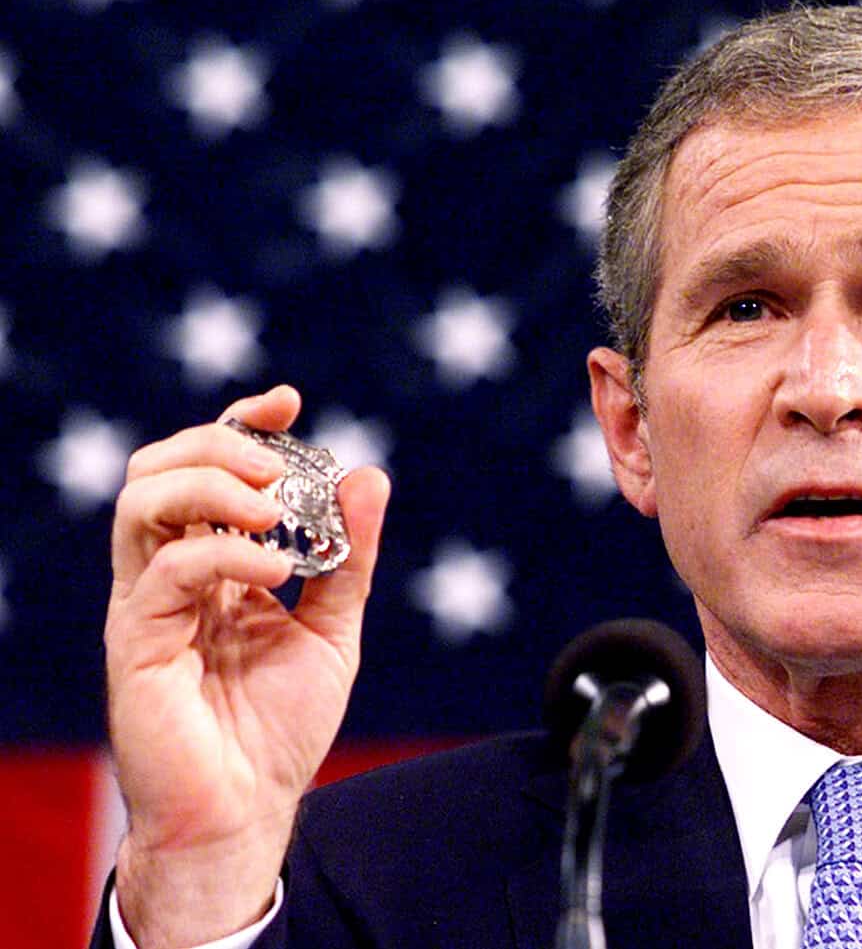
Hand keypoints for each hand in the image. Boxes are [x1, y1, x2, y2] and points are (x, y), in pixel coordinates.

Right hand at [105, 385, 389, 946]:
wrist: (247, 811)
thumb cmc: (279, 727)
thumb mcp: (333, 629)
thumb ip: (348, 557)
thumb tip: (370, 473)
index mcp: (214, 566)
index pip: (206, 470)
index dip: (241, 426)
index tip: (290, 404)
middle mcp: (172, 575)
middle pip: (159, 469)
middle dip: (218, 444)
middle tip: (280, 465)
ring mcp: (148, 605)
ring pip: (141, 503)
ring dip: (211, 484)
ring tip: (273, 503)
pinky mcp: (137, 642)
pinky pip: (166, 571)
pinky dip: (226, 555)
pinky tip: (279, 571)